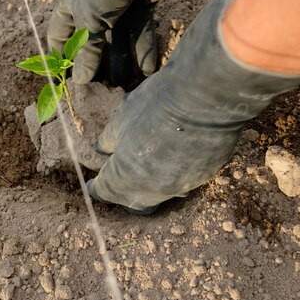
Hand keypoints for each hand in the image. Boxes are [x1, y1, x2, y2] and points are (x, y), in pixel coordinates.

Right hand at [47, 0, 194, 84]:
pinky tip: (149, 70)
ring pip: (119, 41)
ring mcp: (117, 7)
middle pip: (93, 45)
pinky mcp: (141, 5)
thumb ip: (87, 52)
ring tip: (127, 87)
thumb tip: (79, 80)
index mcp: (69, 7)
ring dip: (123, 63)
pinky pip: (141, 32)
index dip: (62, 61)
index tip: (66, 85)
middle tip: (103, 92)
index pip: (60, 39)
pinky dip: (144, 49)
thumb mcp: (90, 22)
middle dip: (98, 67)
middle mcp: (92, 8)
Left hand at [87, 0, 299, 213]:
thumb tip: (102, 151)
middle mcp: (152, 190)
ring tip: (146, 168)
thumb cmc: (156, 105)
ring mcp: (180, 186)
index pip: (105, 192)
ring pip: (160, 195)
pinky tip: (174, 157)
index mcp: (125, 177)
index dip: (97, 187)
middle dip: (123, 193)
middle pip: (133, 201)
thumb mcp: (122, 118)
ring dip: (150, 185)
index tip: (93, 183)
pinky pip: (183, 183)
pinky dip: (173, 175)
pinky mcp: (203, 177)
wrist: (206, 99)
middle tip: (118, 179)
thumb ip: (109, 140)